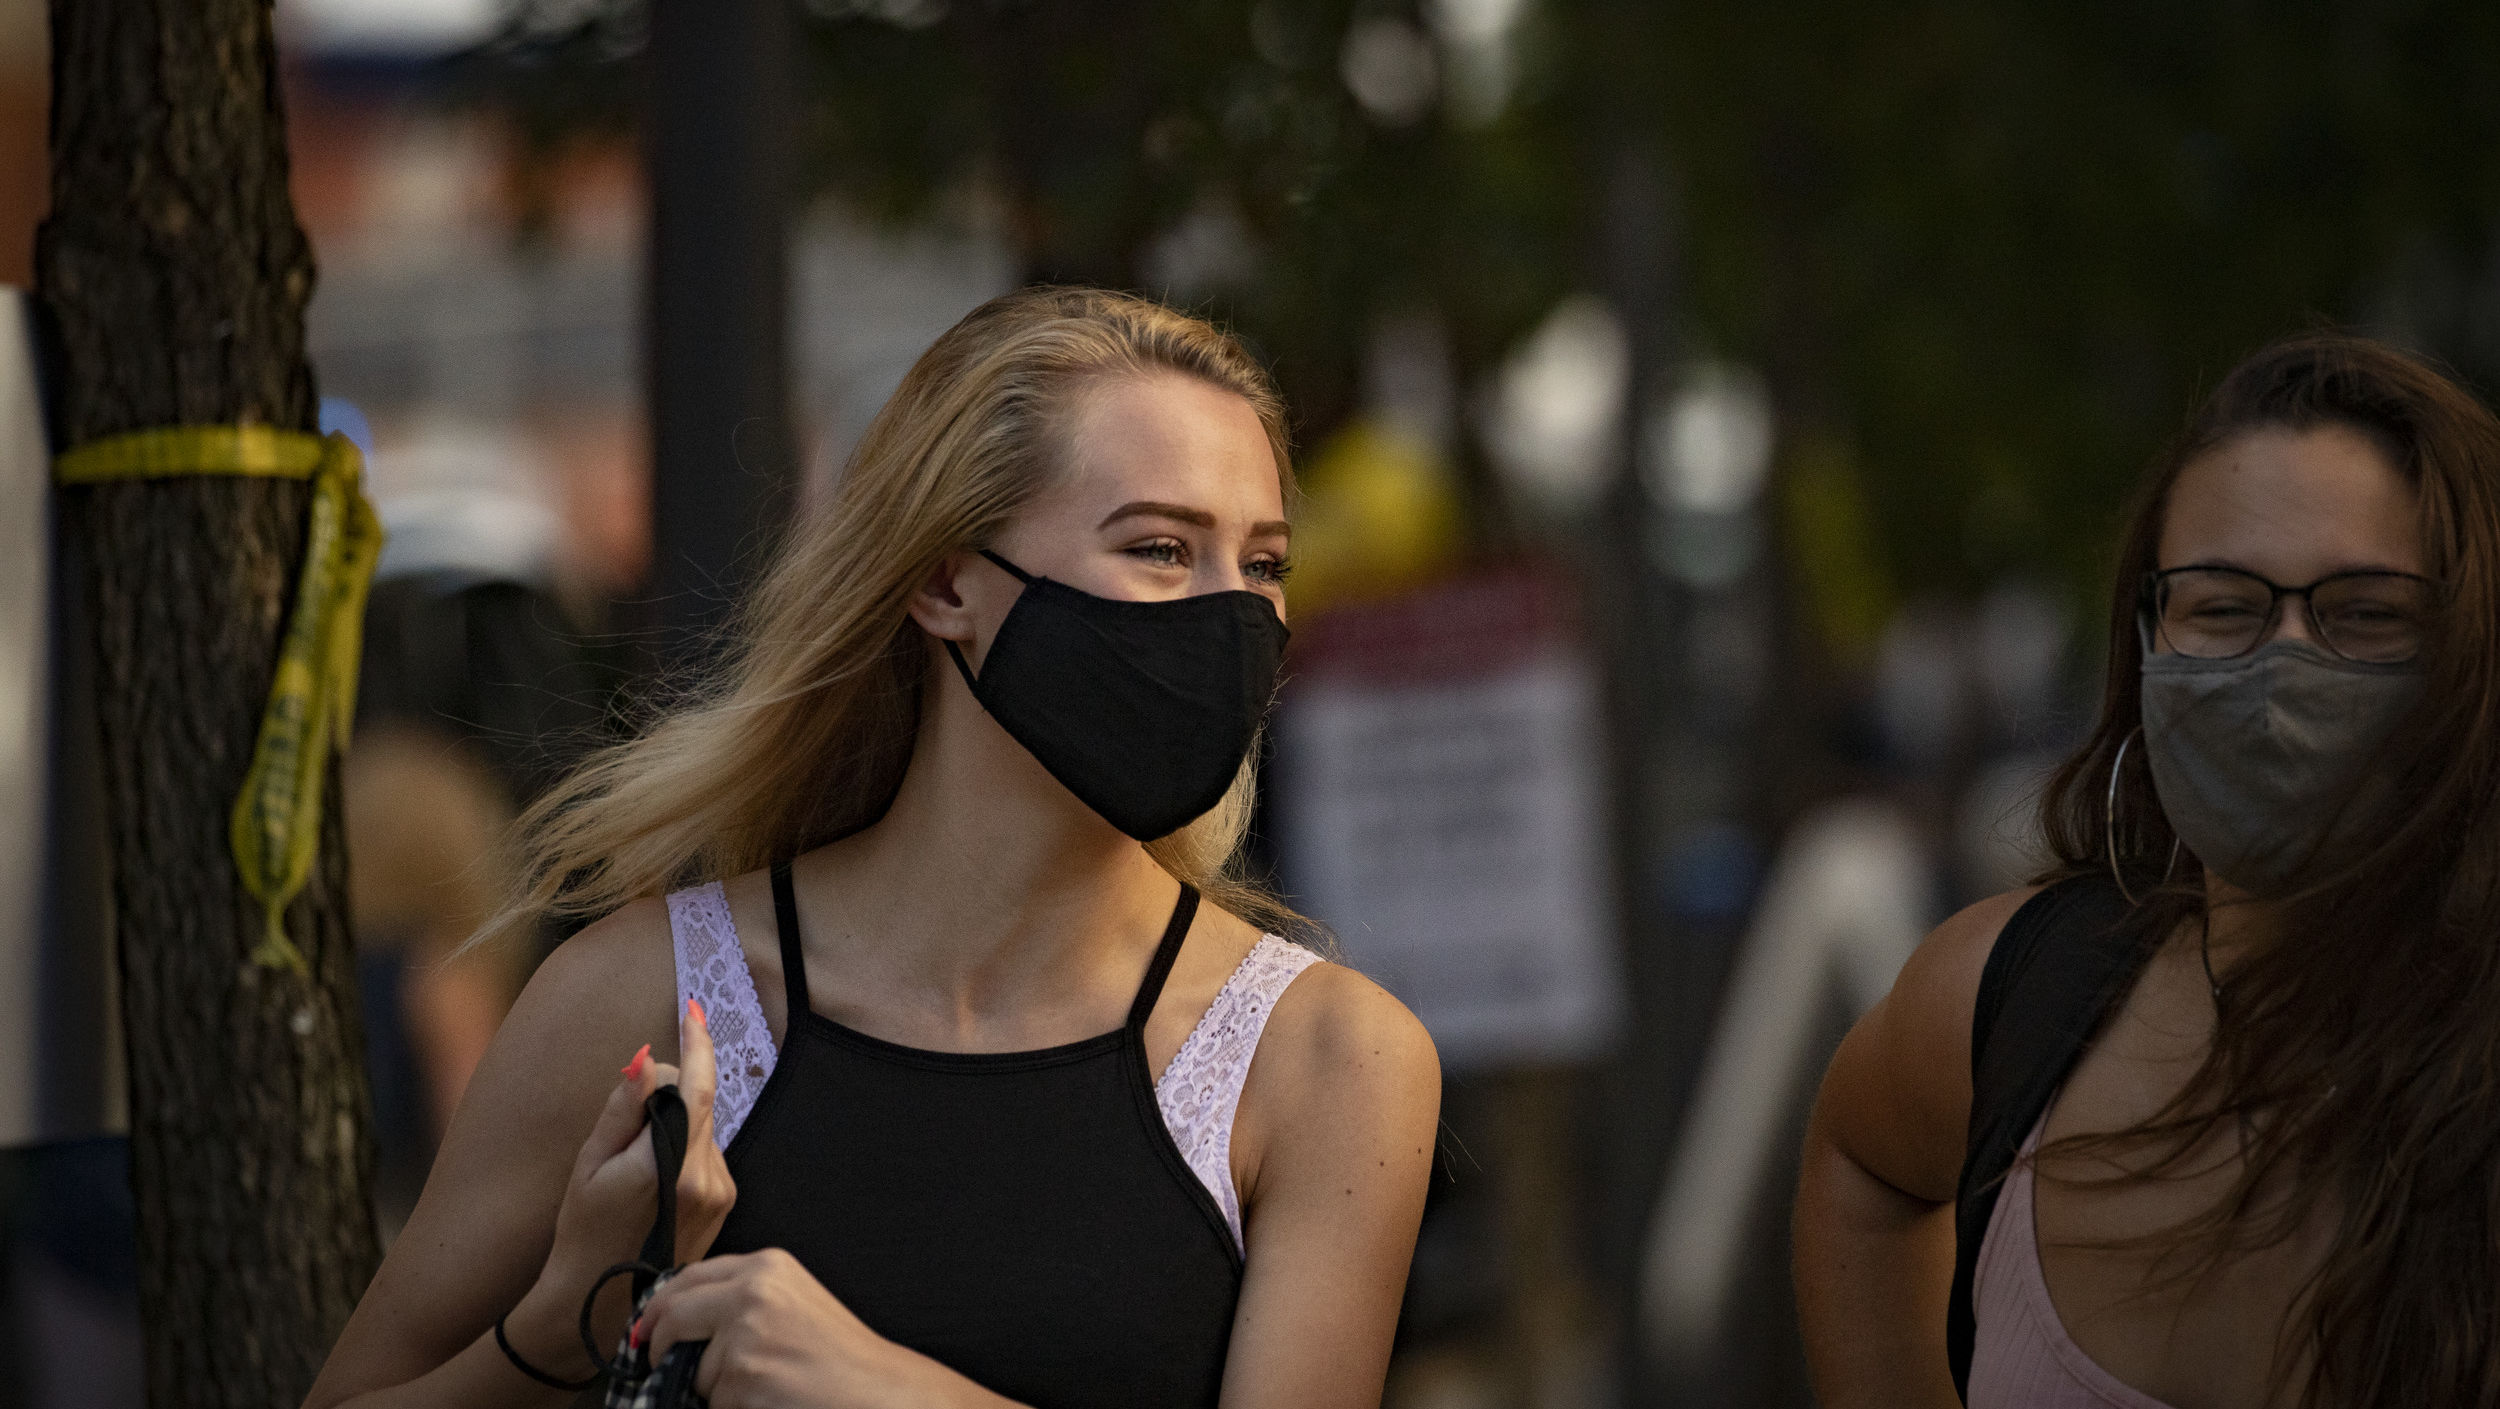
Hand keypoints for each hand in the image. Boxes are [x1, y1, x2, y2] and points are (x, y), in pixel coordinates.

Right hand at [540, 998, 737, 1331]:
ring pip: (700, 1130)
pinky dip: (681, 1151)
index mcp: (672, 1165)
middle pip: (696, 1104)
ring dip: (672, 1129)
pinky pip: (704, 1155)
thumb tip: (648, 1060)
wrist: (600, 1303)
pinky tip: (652, 1186)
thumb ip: (623, 1108)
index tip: (692, 1010)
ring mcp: (721, 1193)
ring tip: (632, 1172)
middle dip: (665, 1097)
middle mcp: (708, 1177)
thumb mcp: (589, 1165)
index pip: (697, 1087)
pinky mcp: (725, 1203)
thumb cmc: (583, 1234)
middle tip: (622, 1131)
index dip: (697, 1044)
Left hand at [637, 1249, 952, 1408]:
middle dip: (660, 1346)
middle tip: (661, 1364)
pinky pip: (713, 1402)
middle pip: (673, 1316)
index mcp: (768, 1266)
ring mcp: (747, 1335)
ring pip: (692, 1368)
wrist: (877, 1391)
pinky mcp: (744, 1378)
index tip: (647, 1328)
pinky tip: (770, 1400)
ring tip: (764, 1385)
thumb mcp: (792, 1303)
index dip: (660, 1305)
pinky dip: (732, 1408)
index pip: (689, 1276)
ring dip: (713, 1387)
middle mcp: (754, 1292)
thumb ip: (741, 1299)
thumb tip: (675, 1321)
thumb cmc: (839, 1357)